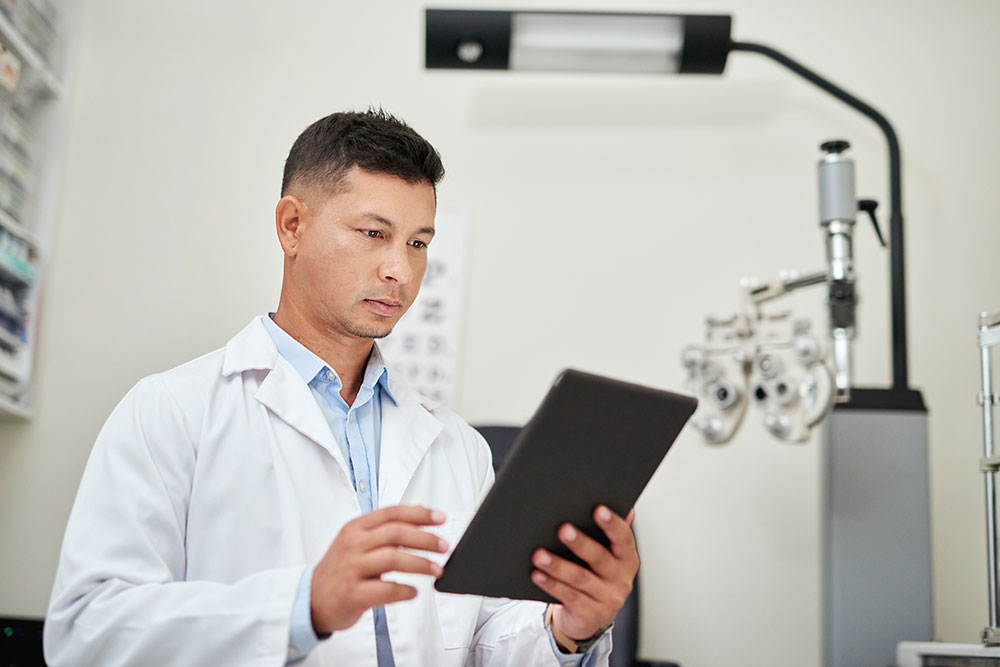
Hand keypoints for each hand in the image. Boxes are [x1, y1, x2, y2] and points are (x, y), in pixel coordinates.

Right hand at [310, 505, 448, 633]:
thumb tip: (420, 510)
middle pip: (396, 533)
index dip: (419, 513)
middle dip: (425, 538)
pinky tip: (413, 591)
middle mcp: (353, 544)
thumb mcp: (357, 541)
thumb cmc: (340, 569)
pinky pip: (386, 589)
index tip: (440, 518)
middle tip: (444, 546)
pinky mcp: (352, 594)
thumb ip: (385, 527)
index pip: (392, 513)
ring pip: (393, 558)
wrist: (311, 599)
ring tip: (436, 569)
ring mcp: (352, 569)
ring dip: (420, 563)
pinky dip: (404, 590)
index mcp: (356, 528)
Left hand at [531, 506, 638, 642]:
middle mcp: (621, 579)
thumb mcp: (607, 556)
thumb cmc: (596, 577)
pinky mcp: (590, 615)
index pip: (624, 538)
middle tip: (563, 529)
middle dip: (580, 543)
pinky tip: (537, 574)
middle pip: (599, 558)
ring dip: (558, 565)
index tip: (598, 509)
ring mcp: (607, 599)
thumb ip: (611, 533)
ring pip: (580, 579)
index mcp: (627, 559)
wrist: (590, 617)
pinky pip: (568, 596)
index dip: (612, 524)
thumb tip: (625, 507)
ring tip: (539, 554)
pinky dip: (551, 584)